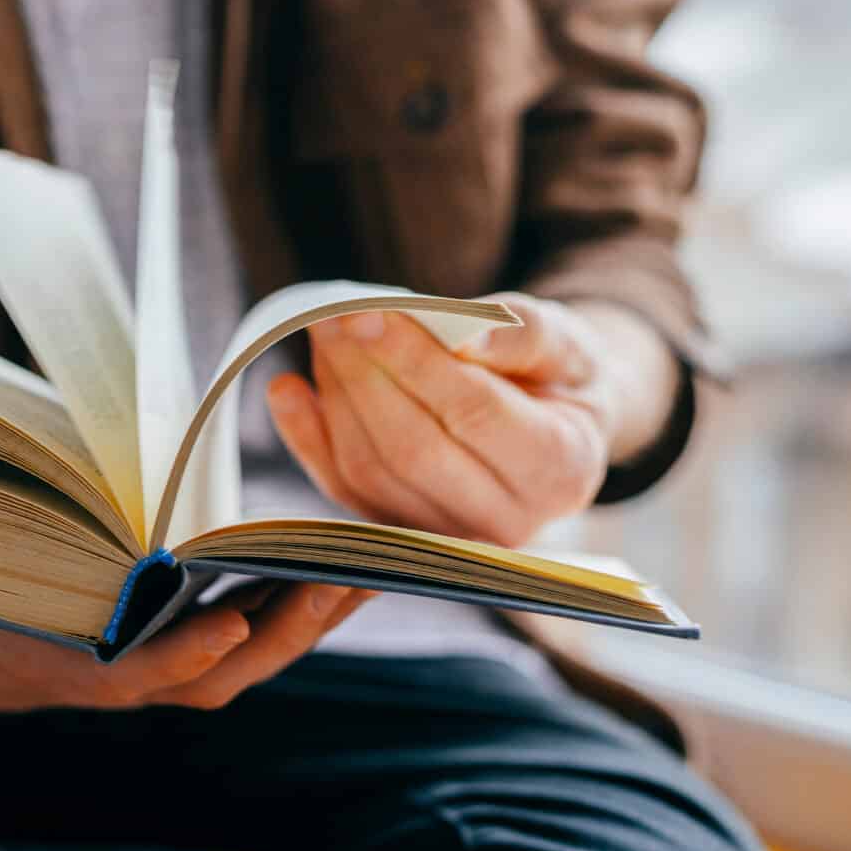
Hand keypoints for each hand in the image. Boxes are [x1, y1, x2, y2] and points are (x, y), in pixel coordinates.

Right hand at [0, 555, 370, 711]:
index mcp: (36, 667)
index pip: (112, 682)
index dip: (166, 664)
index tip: (221, 630)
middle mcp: (97, 670)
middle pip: (204, 675)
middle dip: (273, 639)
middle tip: (337, 579)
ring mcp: (134, 649)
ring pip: (239, 655)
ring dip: (301, 617)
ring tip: (361, 560)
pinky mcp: (157, 617)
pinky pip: (240, 621)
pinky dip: (286, 596)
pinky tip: (328, 550)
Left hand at [266, 292, 678, 546]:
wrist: (551, 428)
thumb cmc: (557, 376)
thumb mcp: (564, 342)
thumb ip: (521, 336)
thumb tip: (464, 335)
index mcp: (561, 470)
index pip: (474, 413)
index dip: (415, 361)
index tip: (368, 312)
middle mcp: (506, 521)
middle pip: (414, 448)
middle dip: (364, 375)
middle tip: (331, 315)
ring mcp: (446, 538)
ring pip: (370, 470)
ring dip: (336, 396)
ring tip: (323, 333)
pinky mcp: (400, 534)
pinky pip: (342, 489)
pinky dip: (306, 438)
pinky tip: (286, 389)